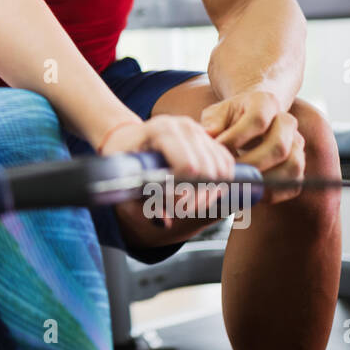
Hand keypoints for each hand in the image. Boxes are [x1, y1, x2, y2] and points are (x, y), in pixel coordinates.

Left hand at [98, 116, 237, 226]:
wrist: (127, 136)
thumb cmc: (123, 157)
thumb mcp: (123, 179)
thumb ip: (141, 203)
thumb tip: (165, 222)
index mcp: (161, 131)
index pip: (188, 167)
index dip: (184, 193)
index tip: (170, 205)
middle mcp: (183, 126)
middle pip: (208, 171)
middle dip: (198, 198)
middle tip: (181, 209)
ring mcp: (198, 130)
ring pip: (222, 168)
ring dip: (211, 192)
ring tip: (189, 202)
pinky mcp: (207, 137)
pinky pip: (226, 163)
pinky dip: (221, 182)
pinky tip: (202, 192)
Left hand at [200, 91, 304, 202]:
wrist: (250, 120)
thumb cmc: (229, 119)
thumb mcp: (217, 114)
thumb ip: (213, 123)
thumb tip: (210, 135)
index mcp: (266, 102)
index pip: (258, 120)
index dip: (236, 138)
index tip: (217, 149)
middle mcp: (287, 121)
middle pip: (279, 146)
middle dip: (251, 164)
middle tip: (229, 173)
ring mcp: (296, 144)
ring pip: (292, 166)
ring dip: (265, 180)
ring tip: (240, 184)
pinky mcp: (297, 165)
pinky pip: (293, 184)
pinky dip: (272, 192)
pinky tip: (250, 192)